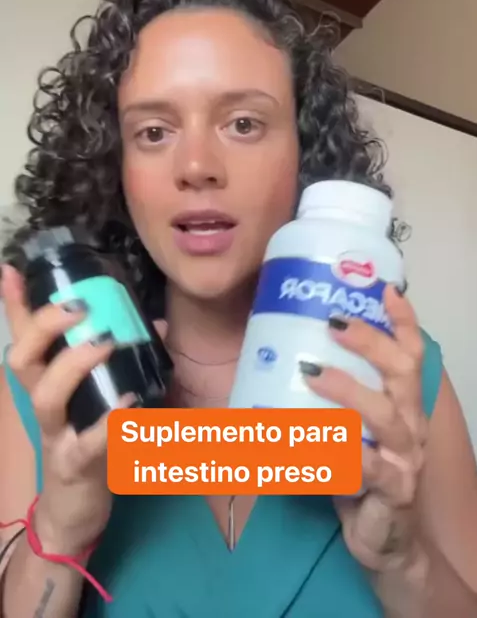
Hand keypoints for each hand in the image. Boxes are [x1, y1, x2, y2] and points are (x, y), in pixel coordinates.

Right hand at [1, 263, 134, 555]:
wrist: (72, 513)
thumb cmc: (86, 442)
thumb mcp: (97, 400)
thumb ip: (122, 364)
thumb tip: (156, 325)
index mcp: (47, 382)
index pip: (25, 337)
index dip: (16, 305)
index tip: (12, 269)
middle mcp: (44, 403)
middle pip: (23, 358)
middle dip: (44, 326)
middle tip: (78, 305)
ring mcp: (55, 435)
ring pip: (46, 396)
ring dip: (74, 365)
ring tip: (104, 342)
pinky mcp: (75, 467)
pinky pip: (87, 444)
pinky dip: (109, 423)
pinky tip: (130, 403)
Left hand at [304, 286, 427, 572]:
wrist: (386, 544)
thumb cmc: (362, 477)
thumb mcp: (350, 431)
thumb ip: (331, 400)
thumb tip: (282, 360)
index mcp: (403, 405)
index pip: (411, 354)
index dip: (402, 321)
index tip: (384, 290)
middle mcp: (410, 425)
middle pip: (402, 373)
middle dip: (370, 342)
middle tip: (333, 323)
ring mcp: (405, 458)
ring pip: (383, 416)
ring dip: (347, 390)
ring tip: (312, 373)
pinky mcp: (391, 490)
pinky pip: (361, 467)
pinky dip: (330, 451)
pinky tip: (299, 441)